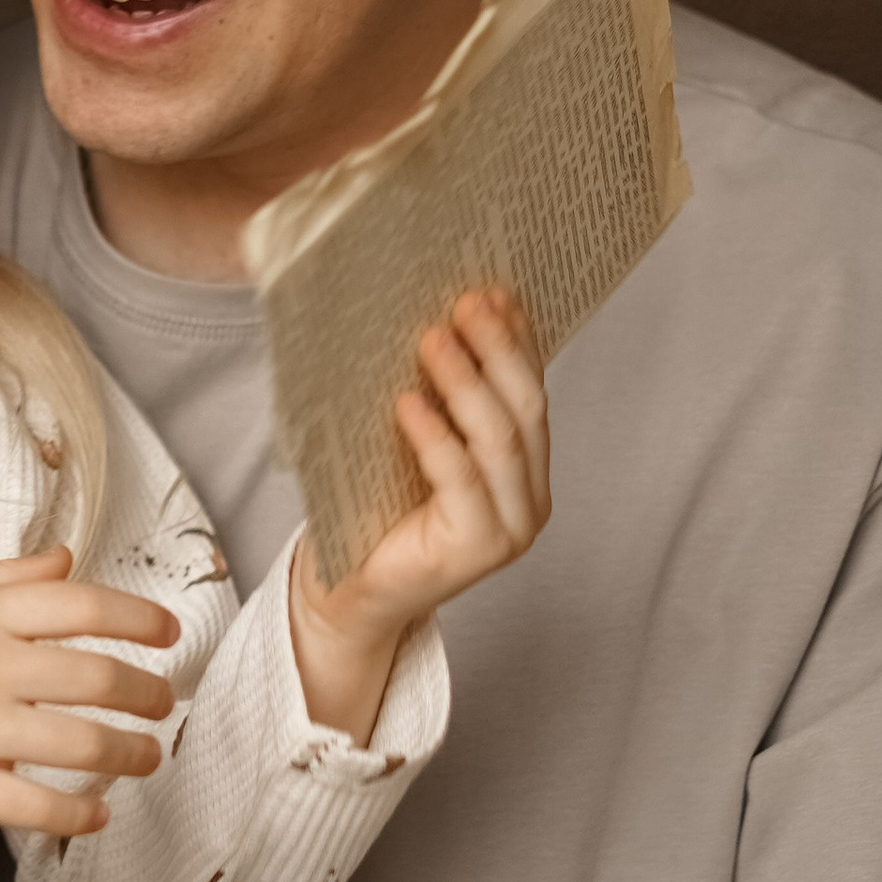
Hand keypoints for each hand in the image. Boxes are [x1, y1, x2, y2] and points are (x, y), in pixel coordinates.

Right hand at [0, 549, 179, 833]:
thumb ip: (4, 581)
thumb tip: (66, 560)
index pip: (83, 605)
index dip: (140, 619)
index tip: (169, 636)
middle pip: (99, 677)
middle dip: (148, 694)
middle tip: (162, 706)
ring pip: (83, 744)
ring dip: (130, 754)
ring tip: (145, 758)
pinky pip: (38, 806)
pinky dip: (80, 814)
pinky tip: (96, 814)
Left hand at [291, 290, 550, 738]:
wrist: (350, 589)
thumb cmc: (377, 512)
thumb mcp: (414, 443)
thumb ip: (436, 399)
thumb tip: (432, 320)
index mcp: (525, 469)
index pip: (530, 392)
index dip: (516, 341)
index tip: (494, 292)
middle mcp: (531, 497)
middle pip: (525, 409)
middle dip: (497, 350)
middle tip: (465, 303)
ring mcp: (512, 527)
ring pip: (499, 440)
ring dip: (466, 383)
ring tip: (432, 340)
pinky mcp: (478, 548)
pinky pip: (461, 480)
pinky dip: (435, 436)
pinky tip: (408, 404)